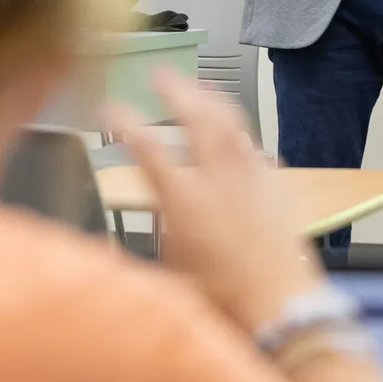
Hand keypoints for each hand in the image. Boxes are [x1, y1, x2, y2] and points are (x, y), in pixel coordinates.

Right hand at [106, 70, 323, 333]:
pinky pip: (257, 147)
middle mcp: (218, 180)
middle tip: (161, 74)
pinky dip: (242, 133)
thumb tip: (100, 254)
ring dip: (211, 99)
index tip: (110, 108)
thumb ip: (133, 257)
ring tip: (200, 88)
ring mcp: (251, 178)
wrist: (282, 307)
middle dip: (175, 88)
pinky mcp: (277, 187)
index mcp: (183, 200)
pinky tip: (239, 134)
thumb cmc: (225, 300)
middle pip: (195, 116)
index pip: (145, 146)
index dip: (123, 121)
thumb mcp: (166, 279)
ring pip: (231, 122)